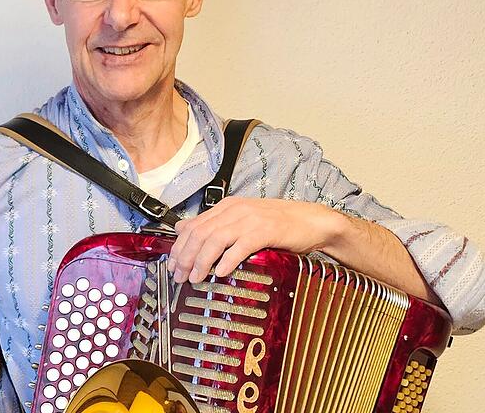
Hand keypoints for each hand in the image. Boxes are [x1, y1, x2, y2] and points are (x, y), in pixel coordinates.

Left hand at [166, 197, 345, 282]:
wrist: (311, 221)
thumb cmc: (279, 224)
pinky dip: (227, 259)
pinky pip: (240, 246)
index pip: (193, 225)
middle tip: (179, 276)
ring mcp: (250, 219)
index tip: (172, 265)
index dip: (179, 247)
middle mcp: (235, 210)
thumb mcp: (243, 220)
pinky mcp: (266, 231)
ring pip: (215, 239)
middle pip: (200, 233)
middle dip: (185, 257)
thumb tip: (187, 232)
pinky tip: (220, 272)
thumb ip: (217, 225)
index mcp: (227, 207)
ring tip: (196, 278)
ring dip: (202, 261)